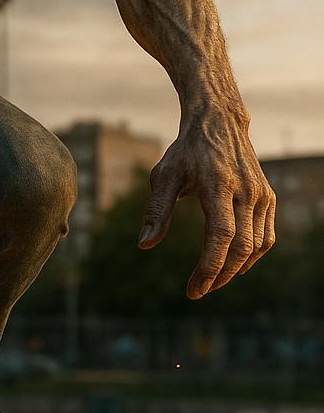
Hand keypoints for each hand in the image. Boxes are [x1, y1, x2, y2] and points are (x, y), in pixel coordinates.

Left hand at [138, 111, 275, 297]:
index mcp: (218, 185)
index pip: (221, 235)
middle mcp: (246, 191)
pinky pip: (266, 237)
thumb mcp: (164, 176)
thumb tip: (144, 245)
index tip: (194, 289)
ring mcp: (261, 194)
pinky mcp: (268, 197)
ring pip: (256, 245)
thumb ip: (156, 211)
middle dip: (221, 275)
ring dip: (235, 269)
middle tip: (199, 290)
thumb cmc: (186, 152)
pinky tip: (234, 265)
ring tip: (212, 281)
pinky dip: (252, 256)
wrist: (219, 122)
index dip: (210, 267)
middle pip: (241, 247)